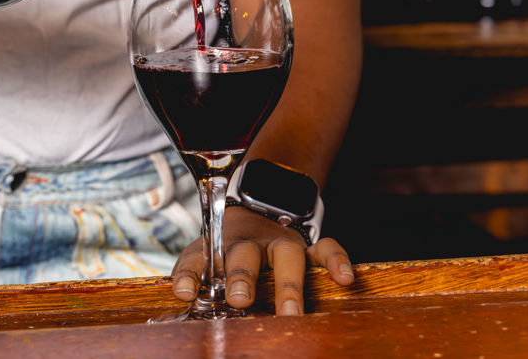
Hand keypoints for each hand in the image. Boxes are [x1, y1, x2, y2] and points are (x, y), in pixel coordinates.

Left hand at [171, 205, 353, 315]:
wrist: (256, 214)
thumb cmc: (227, 251)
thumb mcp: (204, 259)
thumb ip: (193, 277)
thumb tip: (183, 297)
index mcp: (217, 247)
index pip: (199, 258)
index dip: (190, 275)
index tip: (184, 292)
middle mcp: (249, 243)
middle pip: (244, 254)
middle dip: (242, 276)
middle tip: (239, 299)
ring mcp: (280, 243)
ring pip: (287, 255)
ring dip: (288, 284)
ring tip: (290, 312)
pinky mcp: (307, 246)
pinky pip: (326, 248)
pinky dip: (336, 260)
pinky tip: (344, 279)